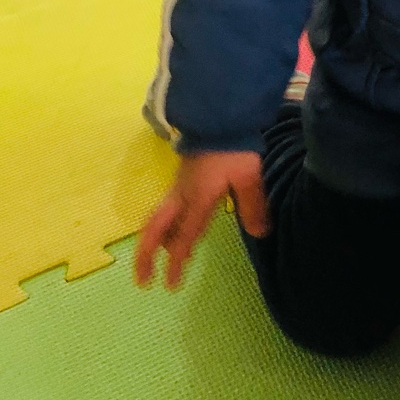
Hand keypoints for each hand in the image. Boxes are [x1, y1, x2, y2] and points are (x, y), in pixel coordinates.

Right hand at [134, 150, 268, 289]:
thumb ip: (252, 206)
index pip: (184, 237)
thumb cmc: (234, 146)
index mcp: (198, 200)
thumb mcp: (248, 176)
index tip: (169, 285)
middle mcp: (182, 195)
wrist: (218, 114)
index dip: (176, 263)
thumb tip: (259, 234)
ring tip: (155, 258)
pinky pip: (166, 206)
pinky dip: (163, 223)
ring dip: (153, 240)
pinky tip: (173, 226)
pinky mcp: (182, 175)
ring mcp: (179, 184)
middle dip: (145, 255)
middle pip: (155, 228)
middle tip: (141, 279)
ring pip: (159, 217)